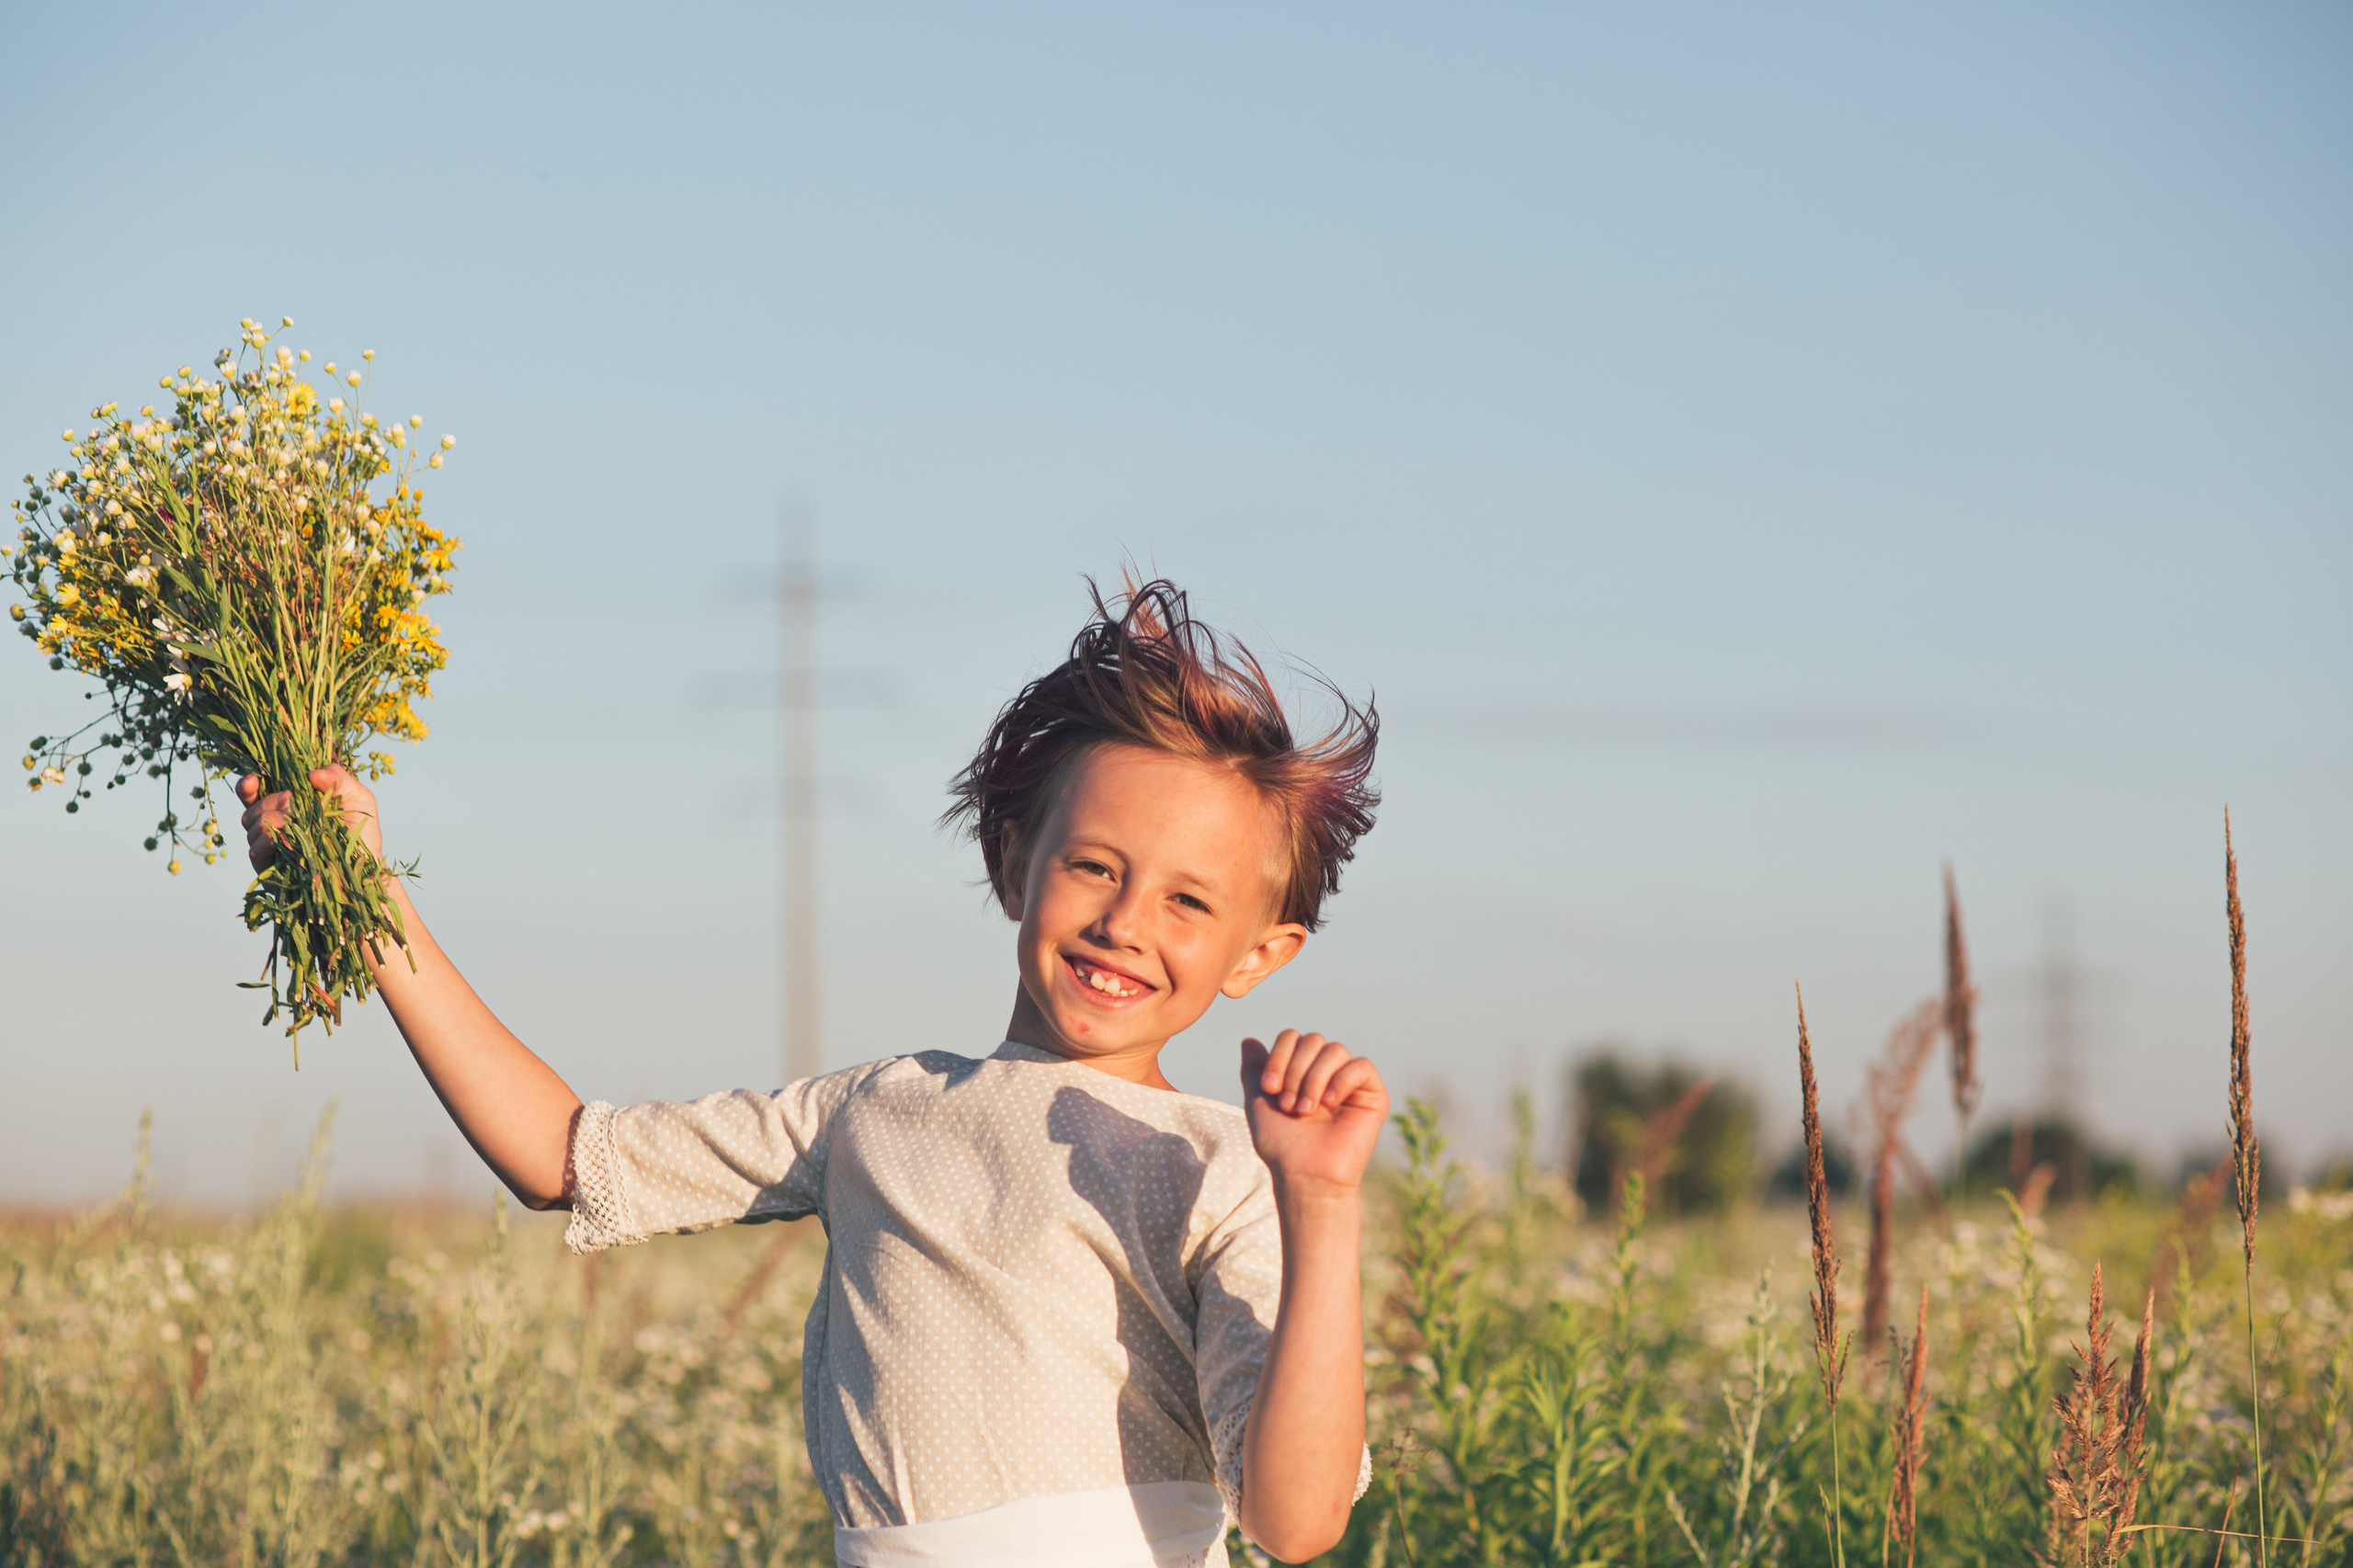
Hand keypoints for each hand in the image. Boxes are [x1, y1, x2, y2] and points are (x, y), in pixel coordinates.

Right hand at [236, 764, 383, 870]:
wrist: (365, 869)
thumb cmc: (361, 832)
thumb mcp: (357, 798)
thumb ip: (338, 778)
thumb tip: (312, 773)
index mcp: (288, 806)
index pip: (255, 793)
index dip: (248, 786)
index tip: (252, 779)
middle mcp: (274, 825)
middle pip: (251, 809)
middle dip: (268, 801)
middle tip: (289, 799)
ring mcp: (270, 847)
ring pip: (251, 826)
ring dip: (268, 818)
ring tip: (293, 820)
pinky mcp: (270, 868)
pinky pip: (255, 850)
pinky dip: (266, 840)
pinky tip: (282, 837)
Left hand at [1240, 1031, 1388, 1199]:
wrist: (1305, 1175)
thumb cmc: (1282, 1145)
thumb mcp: (1258, 1102)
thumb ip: (1254, 1070)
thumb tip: (1248, 1039)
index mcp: (1302, 1071)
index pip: (1292, 1037)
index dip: (1278, 1056)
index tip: (1269, 1089)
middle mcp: (1327, 1072)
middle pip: (1313, 1040)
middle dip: (1294, 1070)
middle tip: (1288, 1105)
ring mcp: (1350, 1082)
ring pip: (1335, 1050)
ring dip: (1313, 1079)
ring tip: (1305, 1110)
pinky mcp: (1373, 1095)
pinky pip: (1361, 1066)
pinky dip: (1341, 1080)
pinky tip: (1330, 1104)